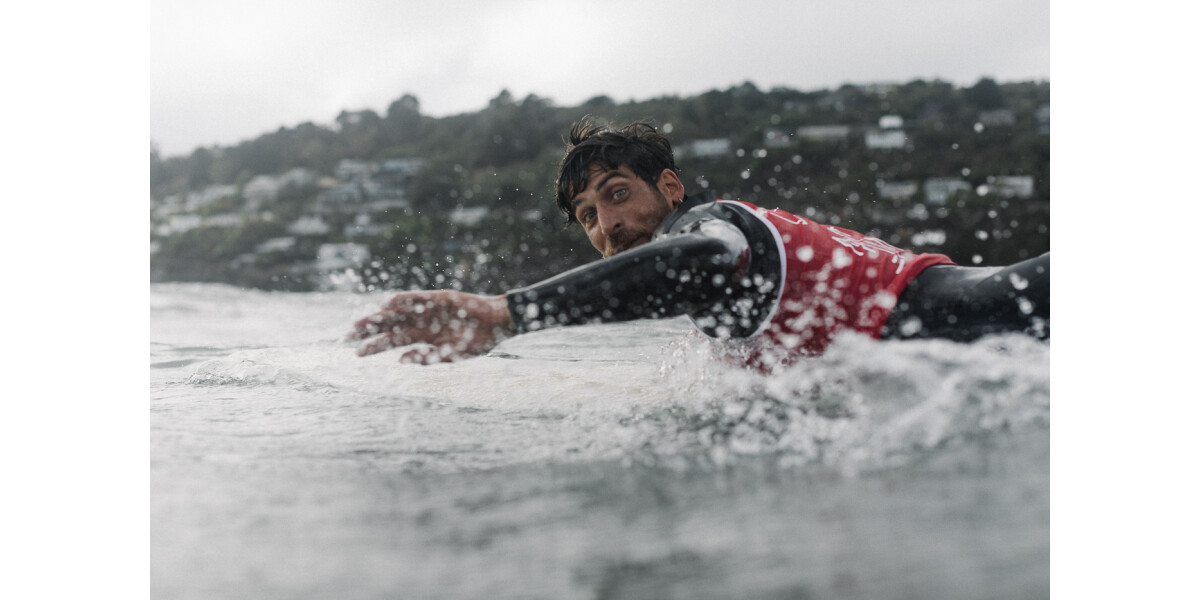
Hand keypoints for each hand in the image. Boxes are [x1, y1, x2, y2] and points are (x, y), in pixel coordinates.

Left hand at [347, 290, 514, 363]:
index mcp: (423, 338)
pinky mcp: (439, 298)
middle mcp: (421, 324)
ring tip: (359, 322)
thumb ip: (426, 358)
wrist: (498, 324)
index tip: (356, 352)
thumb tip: (399, 360)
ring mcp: (428, 310)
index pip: (392, 342)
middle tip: (346, 335)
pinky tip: (386, 303)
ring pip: (397, 312)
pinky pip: (417, 298)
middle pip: (389, 326)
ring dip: (379, 316)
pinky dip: (402, 299)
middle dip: (368, 330)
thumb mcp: (451, 356)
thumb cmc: (478, 343)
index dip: (374, 346)